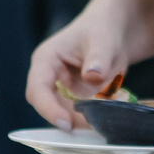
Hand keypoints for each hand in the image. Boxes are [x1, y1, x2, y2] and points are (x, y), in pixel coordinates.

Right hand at [27, 2, 139, 129]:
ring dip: (84, 120)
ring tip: (106, 115)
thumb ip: (98, 58)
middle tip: (93, 126)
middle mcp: (49, 78)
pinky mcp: (75, 98)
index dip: (48, 109)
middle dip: (69, 119)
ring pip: (66, 115)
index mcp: (46, 60)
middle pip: (48, 107)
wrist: (115, 31)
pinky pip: (81, 115)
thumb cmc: (102, 28)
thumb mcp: (103, 40)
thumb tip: (92, 76)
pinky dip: (94, 117)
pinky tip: (110, 111)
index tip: (66, 123)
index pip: (38, 89)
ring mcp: (62, 90)